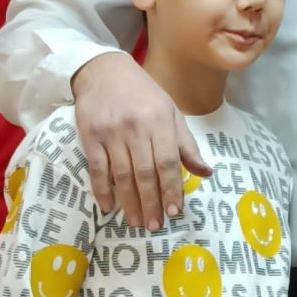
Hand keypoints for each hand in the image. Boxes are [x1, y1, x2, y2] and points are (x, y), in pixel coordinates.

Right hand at [72, 52, 211, 229]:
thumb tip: (206, 173)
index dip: (172, 189)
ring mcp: (111, 133)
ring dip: (130, 202)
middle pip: (145, 173)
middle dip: (151, 202)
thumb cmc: (143, 94)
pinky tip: (109, 207)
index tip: (175, 212)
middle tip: (155, 225)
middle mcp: (136, 128)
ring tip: (136, 222)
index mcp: (160, 121)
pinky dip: (103, 191)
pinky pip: (97, 169)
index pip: (168, 162)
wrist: (104, 71)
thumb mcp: (171, 113)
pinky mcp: (90, 136)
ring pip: (122, 175)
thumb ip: (186, 145)